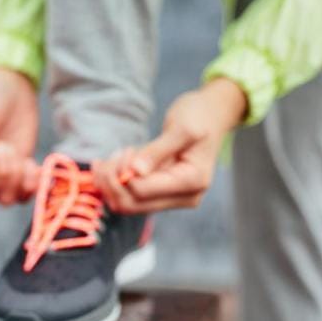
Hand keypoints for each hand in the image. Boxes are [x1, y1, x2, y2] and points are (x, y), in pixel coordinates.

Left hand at [94, 78, 246, 212]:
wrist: (211, 115)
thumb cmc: (200, 116)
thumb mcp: (182, 127)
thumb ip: (157, 150)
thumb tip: (135, 172)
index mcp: (192, 182)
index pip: (142, 191)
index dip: (123, 174)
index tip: (124, 151)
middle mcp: (184, 197)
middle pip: (131, 205)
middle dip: (112, 182)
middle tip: (110, 157)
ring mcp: (172, 198)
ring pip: (126, 204)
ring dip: (111, 183)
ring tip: (114, 157)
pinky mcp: (161, 194)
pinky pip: (130, 197)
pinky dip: (116, 183)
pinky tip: (114, 163)